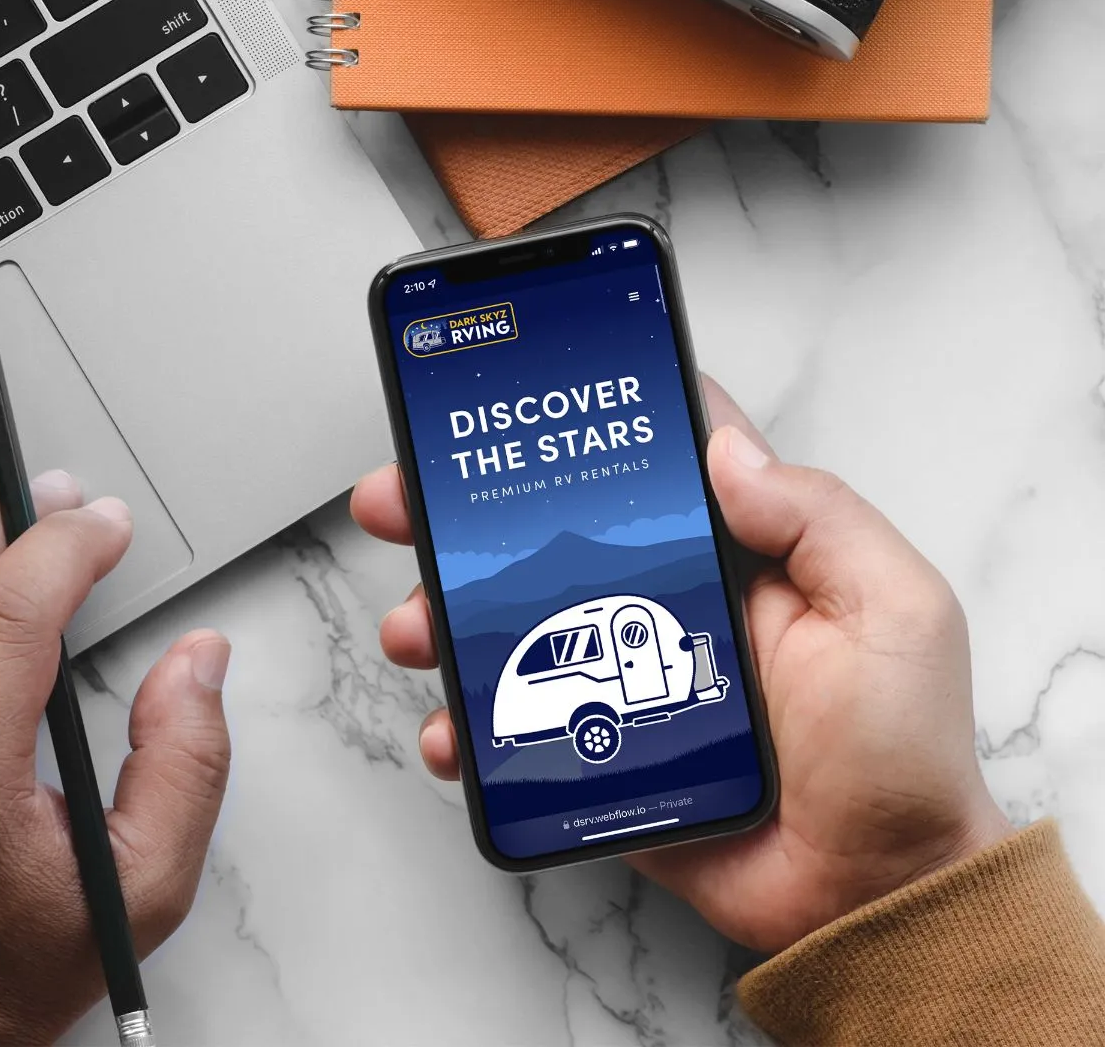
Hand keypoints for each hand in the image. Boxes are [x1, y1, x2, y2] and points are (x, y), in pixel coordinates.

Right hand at [352, 377, 1010, 952]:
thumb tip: (725, 451)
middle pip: (549, 543)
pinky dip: (467, 728)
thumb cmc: (897, 754)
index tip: (509, 406)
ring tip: (412, 627)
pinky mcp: (595, 751)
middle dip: (464, 518)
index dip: (580, 429)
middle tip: (401, 502)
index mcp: (734, 558)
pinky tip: (450, 731)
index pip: (649, 469)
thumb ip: (820, 521)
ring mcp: (621, 681)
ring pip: (511, 630)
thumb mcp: (891, 613)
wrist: (868, 892)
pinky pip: (513, 729)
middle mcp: (665, 607)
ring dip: (443, 618)